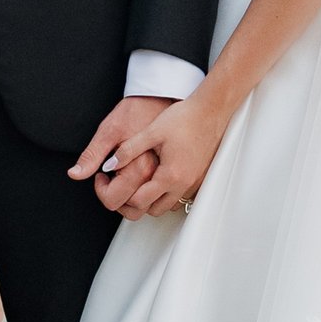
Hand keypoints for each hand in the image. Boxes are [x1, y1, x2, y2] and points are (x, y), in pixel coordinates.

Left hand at [72, 91, 223, 218]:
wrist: (212, 110)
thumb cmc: (185, 118)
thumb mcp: (151, 132)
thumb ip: (128, 150)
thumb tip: (109, 165)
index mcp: (169, 175)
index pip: (139, 202)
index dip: (118, 196)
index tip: (108, 182)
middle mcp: (184, 184)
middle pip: (152, 210)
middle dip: (134, 203)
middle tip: (121, 186)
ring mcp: (194, 183)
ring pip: (168, 206)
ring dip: (152, 200)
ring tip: (140, 182)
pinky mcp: (200, 178)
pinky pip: (180, 197)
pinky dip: (167, 194)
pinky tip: (160, 178)